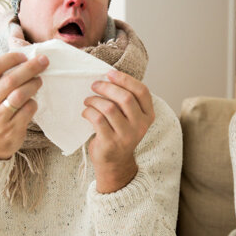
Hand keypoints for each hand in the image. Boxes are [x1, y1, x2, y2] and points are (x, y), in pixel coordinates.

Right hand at [0, 52, 48, 159]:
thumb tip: (20, 60)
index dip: (10, 58)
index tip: (24, 56)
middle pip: (11, 79)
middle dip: (30, 67)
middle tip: (43, 61)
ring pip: (21, 94)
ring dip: (34, 84)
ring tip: (39, 80)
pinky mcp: (12, 130)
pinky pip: (28, 110)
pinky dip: (33, 103)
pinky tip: (33, 101)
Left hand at [82, 70, 154, 192]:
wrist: (114, 162)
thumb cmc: (119, 132)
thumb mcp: (131, 117)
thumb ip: (127, 100)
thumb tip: (109, 76)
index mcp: (148, 116)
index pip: (142, 91)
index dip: (125, 79)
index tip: (110, 73)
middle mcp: (140, 126)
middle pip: (125, 98)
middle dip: (106, 87)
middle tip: (94, 85)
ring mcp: (126, 136)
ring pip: (109, 108)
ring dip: (94, 100)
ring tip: (88, 100)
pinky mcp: (110, 143)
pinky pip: (97, 119)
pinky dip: (88, 112)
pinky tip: (86, 112)